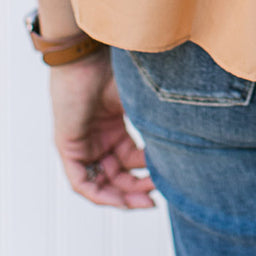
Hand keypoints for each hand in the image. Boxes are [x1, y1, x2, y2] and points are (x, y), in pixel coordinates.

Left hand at [49, 49, 156, 209]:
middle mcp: (98, 138)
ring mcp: (82, 143)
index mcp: (114, 127)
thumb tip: (188, 143)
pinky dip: (99, 193)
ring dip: (122, 196)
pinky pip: (81, 181)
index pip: (131, 161)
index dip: (148, 175)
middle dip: (137, 191)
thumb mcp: (140, 103)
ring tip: (143, 201)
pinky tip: (119, 199)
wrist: (88, 54)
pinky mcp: (68, 146)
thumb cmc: (114, 69)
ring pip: (101, 182)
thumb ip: (155, 124)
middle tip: (155, 199)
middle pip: (117, 175)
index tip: (168, 180)